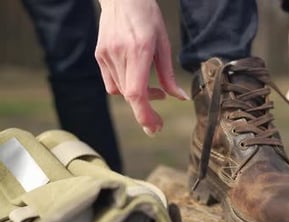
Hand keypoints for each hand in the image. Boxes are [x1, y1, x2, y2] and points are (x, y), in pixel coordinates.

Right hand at [95, 0, 188, 135]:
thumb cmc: (147, 16)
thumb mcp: (164, 43)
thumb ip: (169, 75)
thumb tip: (179, 98)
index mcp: (139, 51)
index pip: (137, 92)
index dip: (145, 114)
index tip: (155, 127)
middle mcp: (119, 54)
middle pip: (130, 95)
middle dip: (146, 111)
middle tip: (159, 120)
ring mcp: (106, 55)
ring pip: (120, 91)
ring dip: (138, 98)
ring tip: (154, 91)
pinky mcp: (99, 55)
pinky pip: (111, 82)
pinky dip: (125, 88)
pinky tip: (136, 80)